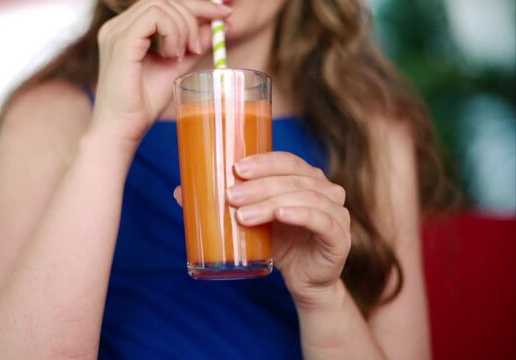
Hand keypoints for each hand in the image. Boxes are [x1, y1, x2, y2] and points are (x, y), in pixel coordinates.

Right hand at [91, 0, 232, 144]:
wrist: (122, 130)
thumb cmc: (142, 105)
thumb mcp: (175, 69)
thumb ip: (193, 46)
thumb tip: (216, 27)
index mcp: (127, 29)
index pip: (164, 2)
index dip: (197, 3)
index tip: (224, 13)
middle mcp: (118, 26)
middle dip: (196, 12)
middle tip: (202, 45)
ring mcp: (117, 32)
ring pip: (161, 4)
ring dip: (184, 27)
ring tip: (186, 55)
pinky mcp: (121, 42)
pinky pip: (155, 17)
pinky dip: (173, 32)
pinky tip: (173, 56)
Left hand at [174, 151, 350, 305]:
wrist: (304, 280)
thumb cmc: (279, 242)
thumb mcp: (251, 220)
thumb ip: (223, 203)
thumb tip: (179, 191)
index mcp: (306, 177)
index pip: (287, 160)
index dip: (263, 161)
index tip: (236, 168)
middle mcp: (325, 189)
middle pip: (293, 178)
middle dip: (259, 185)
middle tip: (230, 196)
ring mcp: (336, 212)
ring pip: (305, 197)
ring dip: (271, 202)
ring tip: (243, 215)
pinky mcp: (339, 237)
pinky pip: (323, 220)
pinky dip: (302, 214)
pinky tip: (281, 214)